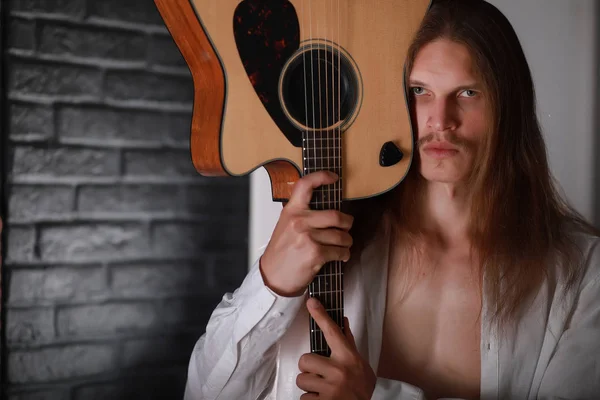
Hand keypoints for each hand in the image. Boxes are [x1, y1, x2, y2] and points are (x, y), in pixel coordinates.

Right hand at [260, 171, 353, 296]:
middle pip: (336, 215)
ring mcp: (308, 237)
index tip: (333, 177)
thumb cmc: (281, 252)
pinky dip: (344, 254)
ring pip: (341, 235)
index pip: (305, 185)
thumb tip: (326, 208)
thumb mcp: (286, 225)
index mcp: (291, 211)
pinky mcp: (315, 253)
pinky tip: (340, 255)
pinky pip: (340, 251)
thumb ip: (302, 214)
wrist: (273, 276)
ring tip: (343, 245)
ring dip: (346, 242)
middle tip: (347, 226)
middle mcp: (299, 221)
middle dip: (347, 223)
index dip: (322, 177)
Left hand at [296, 298, 375, 399]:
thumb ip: (348, 343)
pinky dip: (311, 399)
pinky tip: (323, 398)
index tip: (312, 303)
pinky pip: (304, 397)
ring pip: (302, 380)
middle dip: (309, 369)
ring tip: (323, 388)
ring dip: (309, 386)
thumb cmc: (362, 386)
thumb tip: (343, 321)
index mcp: (347, 358)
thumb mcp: (359, 362)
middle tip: (320, 374)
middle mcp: (338, 371)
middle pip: (305, 360)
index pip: (332, 332)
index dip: (321, 316)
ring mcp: (330, 388)